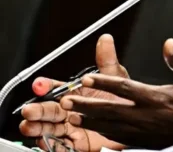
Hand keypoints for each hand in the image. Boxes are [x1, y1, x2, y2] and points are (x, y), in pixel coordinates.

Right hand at [19, 34, 127, 151]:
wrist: (134, 122)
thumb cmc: (122, 100)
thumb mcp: (115, 79)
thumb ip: (107, 61)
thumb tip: (106, 39)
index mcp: (75, 92)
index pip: (56, 88)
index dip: (46, 86)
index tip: (40, 85)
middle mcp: (70, 110)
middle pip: (49, 110)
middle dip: (37, 109)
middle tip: (30, 110)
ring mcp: (72, 127)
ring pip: (50, 127)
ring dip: (38, 127)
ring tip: (30, 126)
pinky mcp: (77, 143)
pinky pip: (60, 145)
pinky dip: (51, 144)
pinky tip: (45, 141)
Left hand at [62, 38, 172, 149]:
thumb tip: (168, 43)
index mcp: (160, 97)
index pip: (126, 89)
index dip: (104, 84)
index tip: (87, 79)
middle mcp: (150, 116)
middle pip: (112, 110)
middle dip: (87, 105)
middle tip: (66, 101)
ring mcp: (148, 131)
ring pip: (113, 126)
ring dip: (92, 121)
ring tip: (73, 116)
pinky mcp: (151, 142)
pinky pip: (123, 138)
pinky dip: (107, 133)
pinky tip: (98, 129)